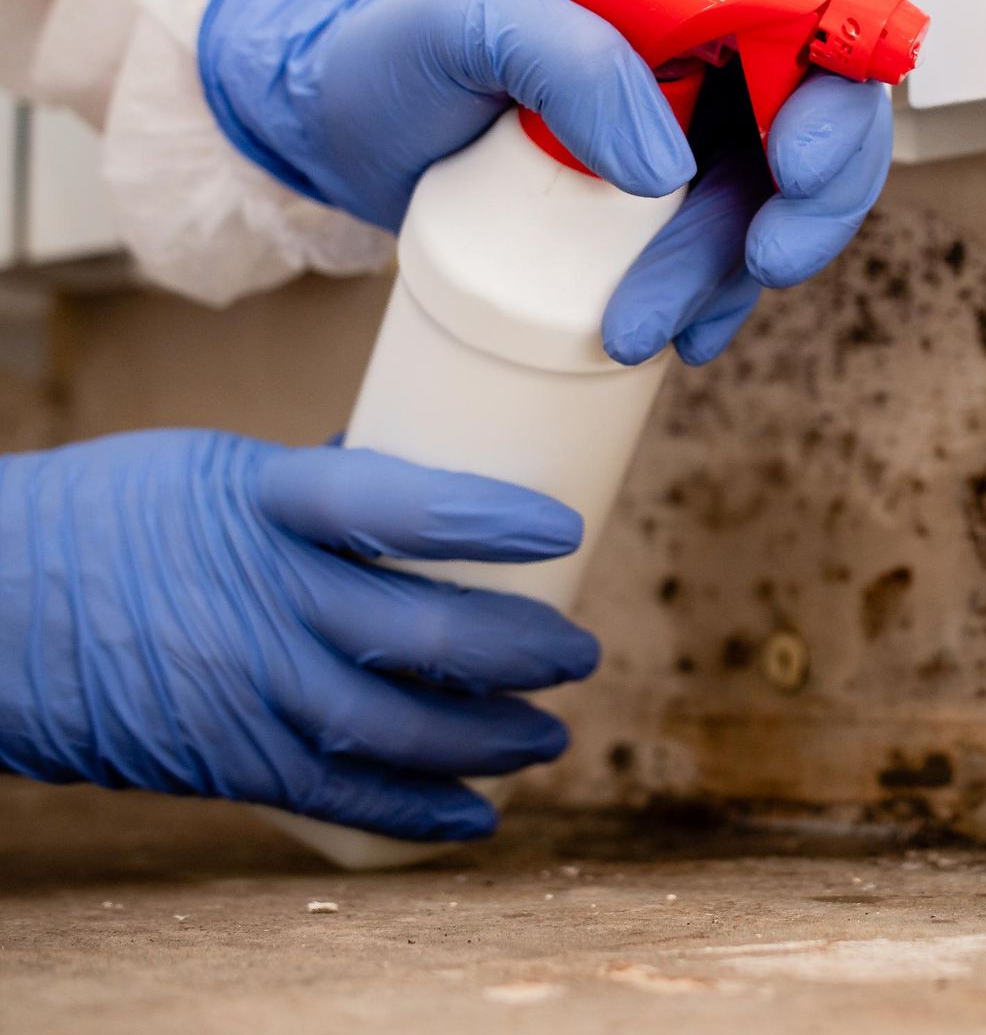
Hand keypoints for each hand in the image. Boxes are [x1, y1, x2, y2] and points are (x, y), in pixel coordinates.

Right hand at [0, 430, 598, 840]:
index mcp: (260, 503)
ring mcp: (239, 686)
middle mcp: (258, 598)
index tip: (563, 525)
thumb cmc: (108, 517)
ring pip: (391, 723)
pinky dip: (413, 809)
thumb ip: (321, 487)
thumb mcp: (218, 469)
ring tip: (550, 735)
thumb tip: (429, 475)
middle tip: (580, 651)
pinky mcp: (220, 757)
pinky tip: (475, 813)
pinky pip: (332, 793)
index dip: (485, 516)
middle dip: (518, 650)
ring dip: (487, 738)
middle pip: (415, 631)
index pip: (392, 501)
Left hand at [199, 0, 891, 365]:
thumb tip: (670, 166)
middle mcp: (705, 56)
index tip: (790, 166)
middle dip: (810, 207)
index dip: (833, 101)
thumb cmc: (393, 55)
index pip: (813, 28)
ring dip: (734, 276)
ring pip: (773, 211)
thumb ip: (568, 59)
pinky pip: (726, 261)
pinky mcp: (662, 211)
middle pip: (822, 129)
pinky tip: (679, 340)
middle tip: (760, 263)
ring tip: (645, 327)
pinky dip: (716, 306)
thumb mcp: (465, 26)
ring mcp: (690, 137)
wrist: (339, 131)